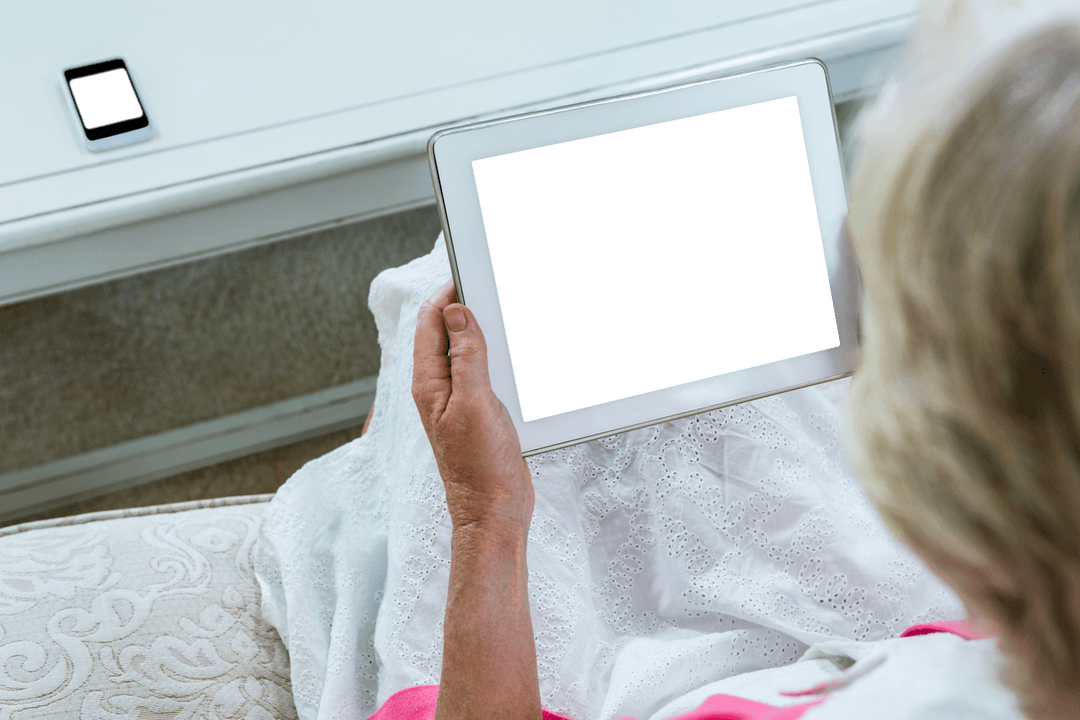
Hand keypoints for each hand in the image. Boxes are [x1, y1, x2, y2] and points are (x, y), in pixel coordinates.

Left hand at [412, 280, 534, 540]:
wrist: (495, 513)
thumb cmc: (481, 467)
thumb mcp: (474, 403)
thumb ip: (466, 356)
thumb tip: (458, 311)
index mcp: (429, 383)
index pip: (432, 321)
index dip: (450, 293)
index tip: (474, 272)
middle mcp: (440, 388)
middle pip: (448, 332)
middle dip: (468, 306)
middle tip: (496, 286)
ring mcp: (459, 401)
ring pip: (468, 351)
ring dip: (485, 331)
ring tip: (508, 311)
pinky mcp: (480, 412)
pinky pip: (484, 372)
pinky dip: (497, 355)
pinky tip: (516, 352)